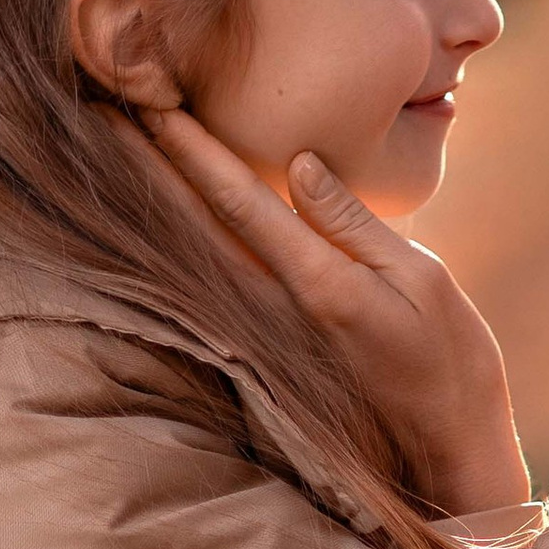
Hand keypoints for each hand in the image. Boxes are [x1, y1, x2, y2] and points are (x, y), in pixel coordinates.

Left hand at [137, 110, 528, 517]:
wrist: (448, 450)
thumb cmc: (451, 360)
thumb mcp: (421, 279)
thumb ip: (355, 224)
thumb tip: (298, 166)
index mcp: (317, 284)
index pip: (237, 200)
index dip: (189, 147)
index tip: (147, 98)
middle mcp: (276, 308)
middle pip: (193, 224)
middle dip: (146, 163)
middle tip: (96, 107)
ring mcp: (266, 331)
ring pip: (194, 251)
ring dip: (153, 197)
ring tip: (113, 144)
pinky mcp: (269, 343)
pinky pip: (213, 278)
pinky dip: (181, 238)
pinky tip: (161, 210)